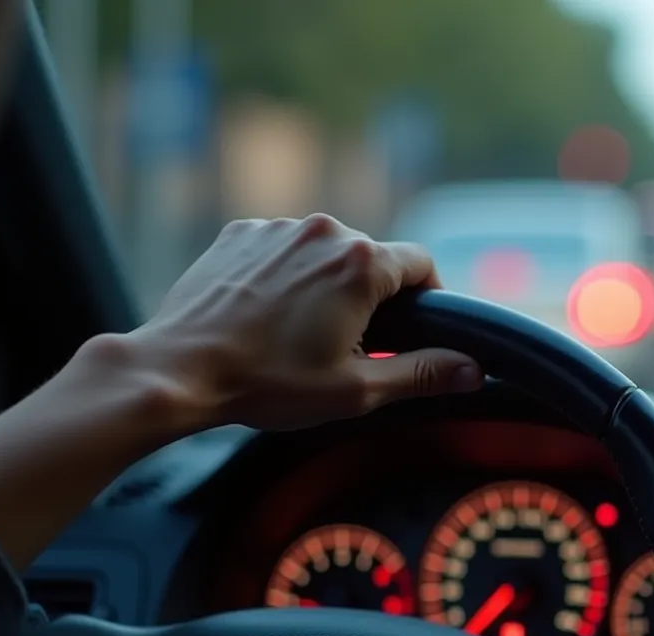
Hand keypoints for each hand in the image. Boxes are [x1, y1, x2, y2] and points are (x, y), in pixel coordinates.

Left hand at [132, 214, 483, 430]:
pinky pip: (282, 247)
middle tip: (350, 345)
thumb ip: (423, 374)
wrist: (180, 368)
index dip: (428, 297)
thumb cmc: (268, 383)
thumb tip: (473, 368)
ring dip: (325, 283)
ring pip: (325, 251)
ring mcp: (278, 227)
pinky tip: (266, 315)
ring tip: (299, 333)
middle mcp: (324, 230)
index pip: (422, 264)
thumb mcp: (357, 390)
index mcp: (362, 263)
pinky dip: (285, 274)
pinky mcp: (240, 233)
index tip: (414, 329)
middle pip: (372, 257)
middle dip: (370, 297)